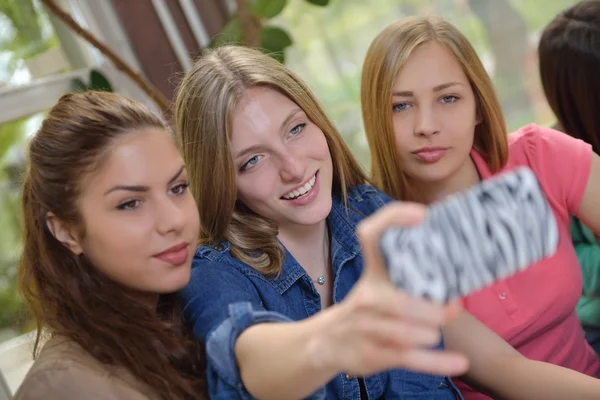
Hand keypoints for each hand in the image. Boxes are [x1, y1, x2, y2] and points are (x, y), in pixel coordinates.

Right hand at [309, 202, 468, 377]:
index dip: (393, 220)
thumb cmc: (366, 307)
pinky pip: (409, 359)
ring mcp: (367, 327)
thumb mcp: (377, 282)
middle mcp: (365, 296)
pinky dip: (437, 362)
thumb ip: (409, 269)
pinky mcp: (372, 354)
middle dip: (432, 309)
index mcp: (372, 271)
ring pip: (408, 333)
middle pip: (401, 301)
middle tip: (452, 307)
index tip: (422, 215)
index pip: (373, 236)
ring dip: (430, 333)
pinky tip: (459, 362)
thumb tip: (456, 253)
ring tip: (435, 330)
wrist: (327, 342)